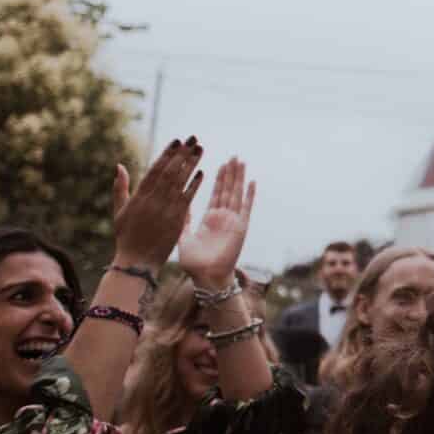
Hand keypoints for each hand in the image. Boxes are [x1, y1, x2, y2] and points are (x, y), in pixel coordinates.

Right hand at [111, 138, 203, 267]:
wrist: (137, 262)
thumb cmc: (126, 236)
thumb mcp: (119, 211)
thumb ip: (120, 188)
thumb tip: (119, 165)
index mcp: (139, 196)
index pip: (155, 169)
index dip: (167, 154)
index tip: (177, 141)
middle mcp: (152, 201)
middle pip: (170, 171)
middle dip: (182, 154)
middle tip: (194, 138)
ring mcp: (165, 210)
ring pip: (180, 182)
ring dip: (191, 164)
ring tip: (200, 149)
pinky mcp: (176, 221)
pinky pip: (187, 199)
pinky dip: (194, 185)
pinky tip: (202, 172)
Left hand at [178, 156, 255, 285]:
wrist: (206, 278)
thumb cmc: (194, 263)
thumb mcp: (183, 237)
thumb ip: (184, 220)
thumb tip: (180, 205)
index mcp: (209, 219)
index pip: (215, 194)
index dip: (218, 179)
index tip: (219, 163)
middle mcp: (223, 218)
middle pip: (228, 190)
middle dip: (230, 173)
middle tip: (233, 156)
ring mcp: (233, 222)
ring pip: (236, 194)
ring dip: (239, 178)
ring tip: (241, 162)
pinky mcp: (240, 228)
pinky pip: (246, 209)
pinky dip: (249, 196)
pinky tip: (252, 182)